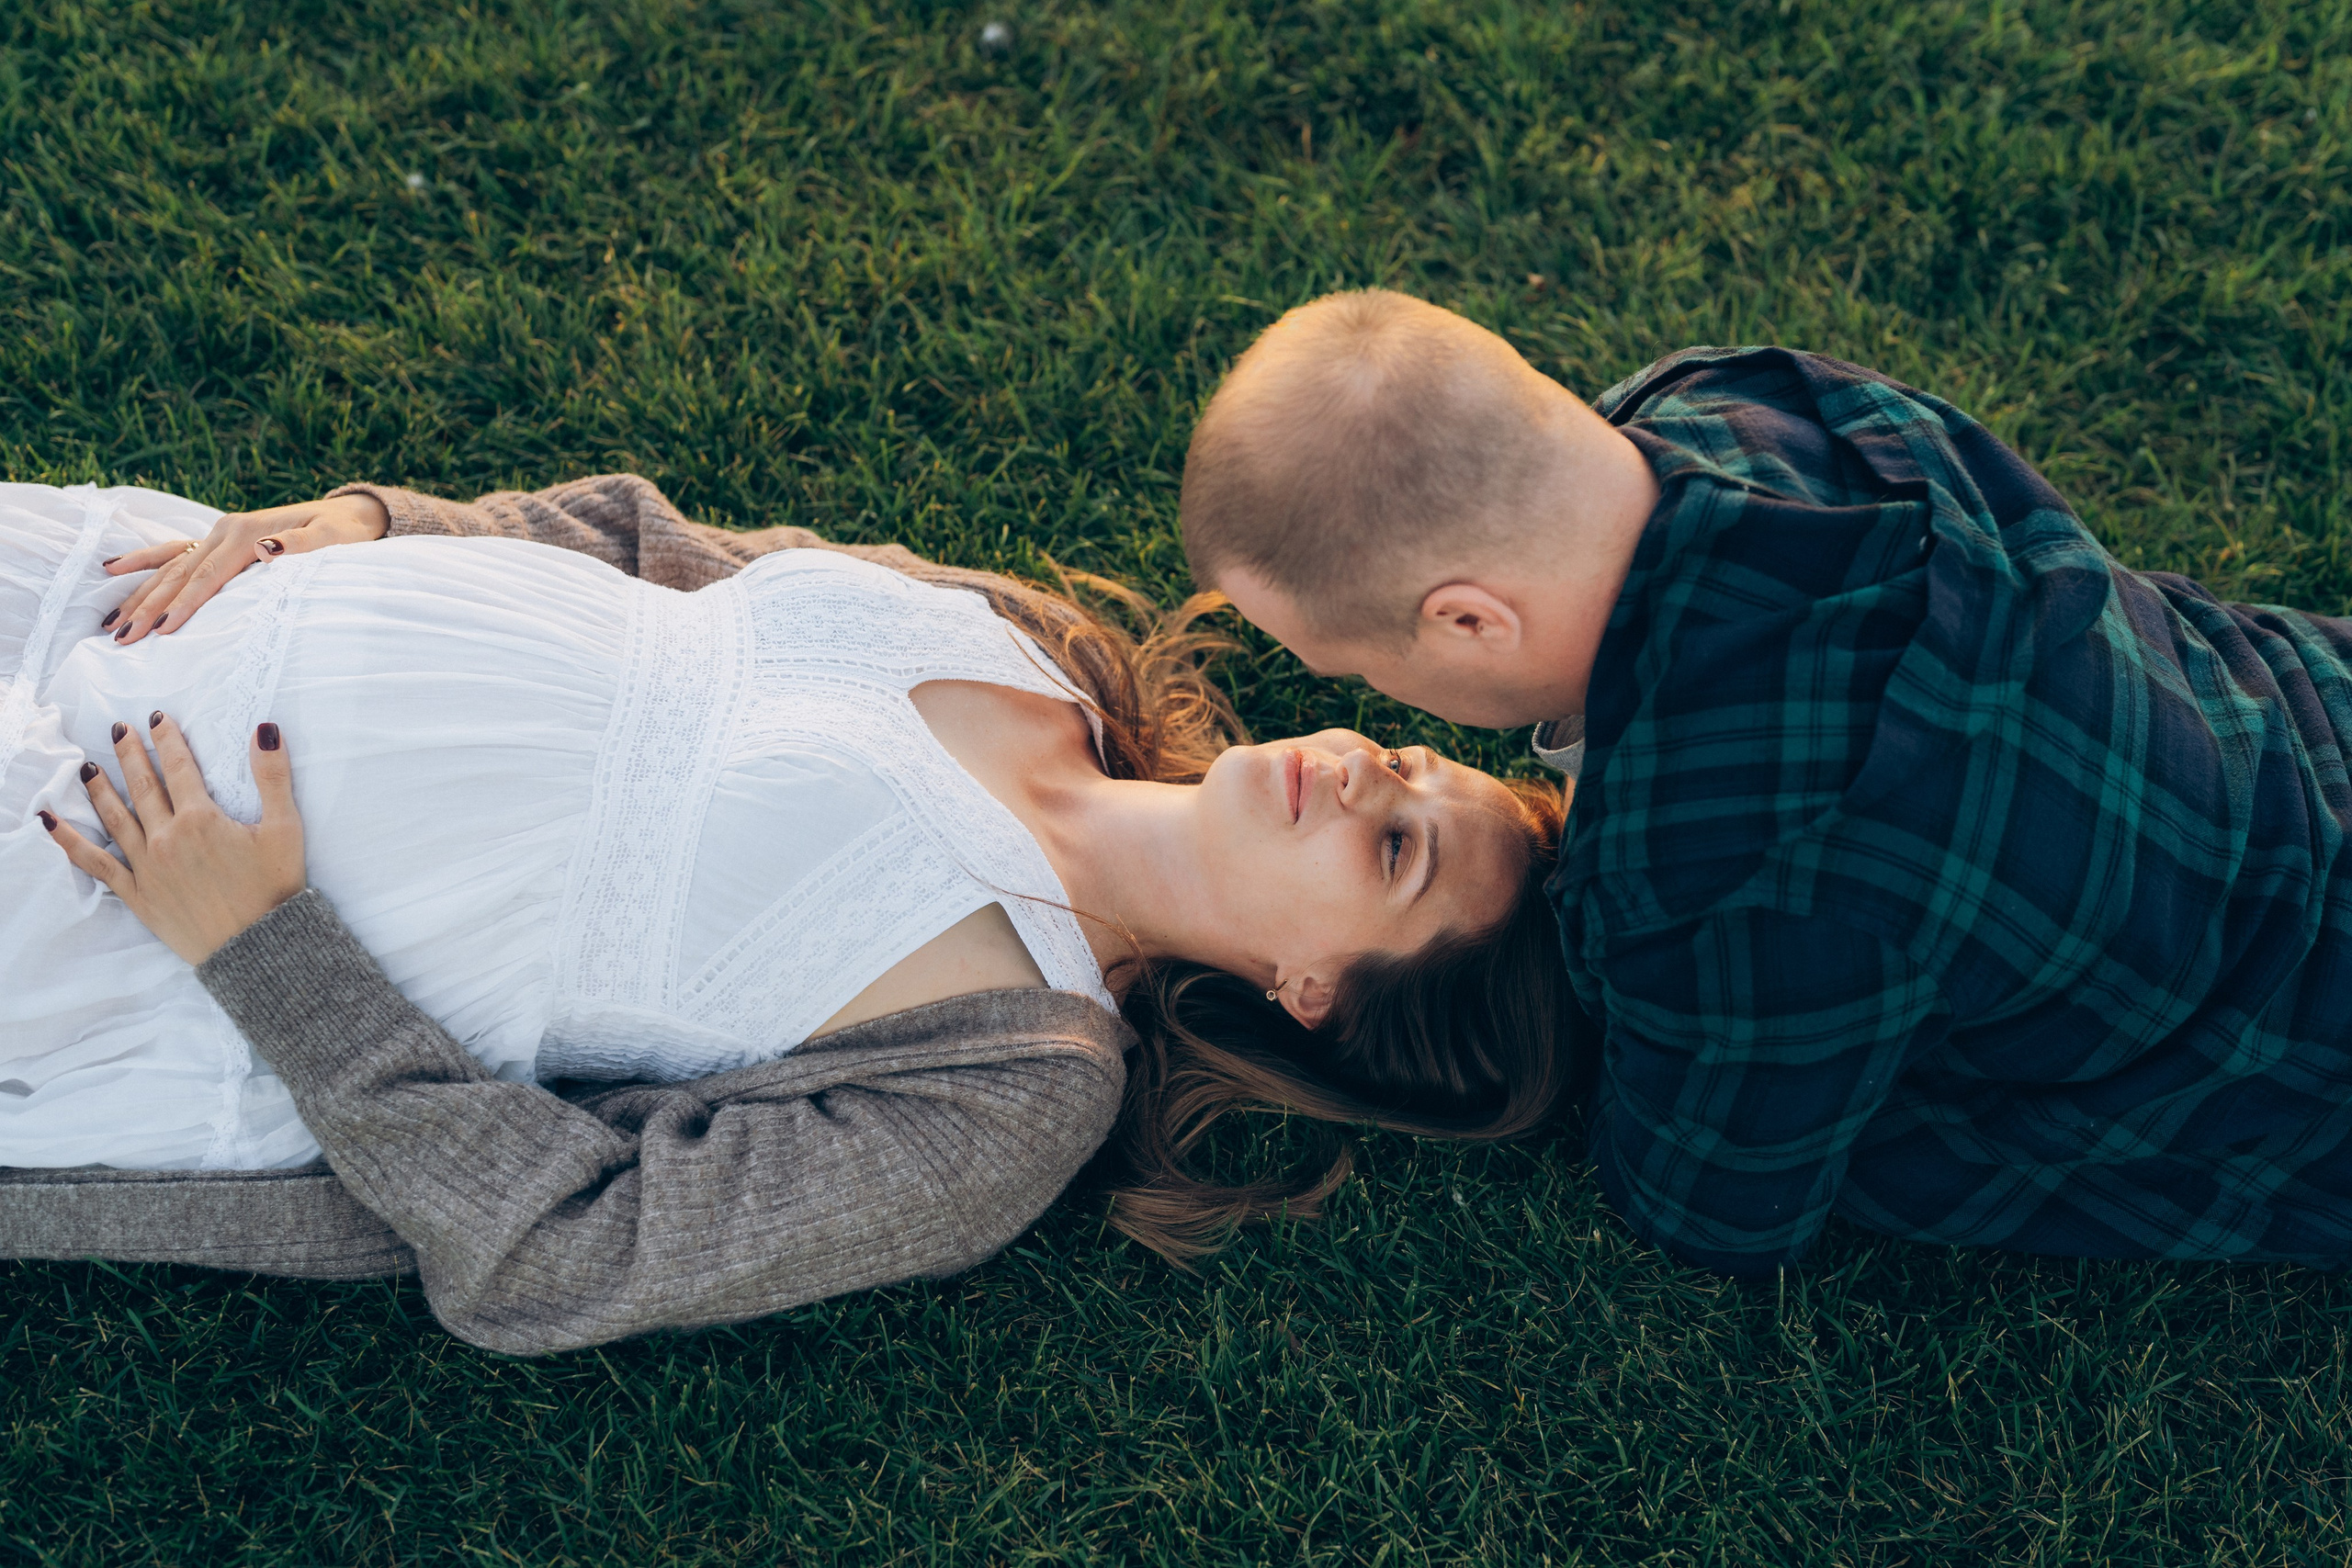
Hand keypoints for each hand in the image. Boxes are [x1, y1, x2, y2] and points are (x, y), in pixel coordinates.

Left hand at [39, 713, 306, 965]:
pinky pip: (96, 864)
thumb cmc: (275, 889)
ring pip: (116, 817)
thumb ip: (273, 776)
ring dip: (101, 789)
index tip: (157, 718)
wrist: (258, 947)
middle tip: (118, 730)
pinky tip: (51, 823)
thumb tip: (264, 729)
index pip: (179, 767)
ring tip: (88, 768)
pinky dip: (70, 843)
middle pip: (144, 786)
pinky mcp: (137, 894)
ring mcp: (147, 866)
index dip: (168, 739)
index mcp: (201, 818)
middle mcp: (166, 837)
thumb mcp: (286, 829)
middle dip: (130, 754)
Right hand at [102, 492, 390, 646]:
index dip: (185, 603)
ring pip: (169, 567)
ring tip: (109, 623)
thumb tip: (265, 549)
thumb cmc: (342, 533)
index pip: (208, 575)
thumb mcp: (330, 539)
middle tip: (123, 638)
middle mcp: (224, 531)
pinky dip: (143, 562)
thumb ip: (300, 545)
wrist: (347, 514)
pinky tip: (112, 569)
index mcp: (246, 533)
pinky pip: (172, 552)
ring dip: (139, 594)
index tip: (163, 629)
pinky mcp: (216, 539)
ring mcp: (217, 533)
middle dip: (150, 607)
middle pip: (180, 575)